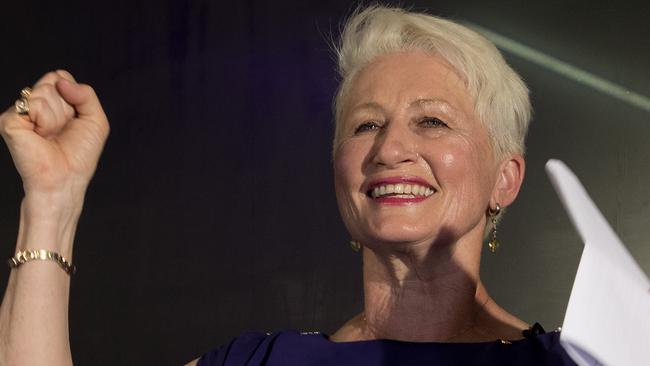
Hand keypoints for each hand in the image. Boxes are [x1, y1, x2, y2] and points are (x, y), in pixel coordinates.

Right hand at [0, 70, 109, 196]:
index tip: (74, 119)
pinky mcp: (10, 121)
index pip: (61, 77)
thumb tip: (61, 80)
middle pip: (54, 80)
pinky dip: (45, 121)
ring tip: (52, 135)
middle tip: (62, 130)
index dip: (74, 96)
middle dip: (67, 106)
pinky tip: (41, 136)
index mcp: (52, 102)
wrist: (66, 178)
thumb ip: (86, 94)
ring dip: (57, 116)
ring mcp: (20, 112)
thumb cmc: (79, 155)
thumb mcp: (96, 120)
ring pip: (45, 91)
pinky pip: (34, 104)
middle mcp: (34, 104)